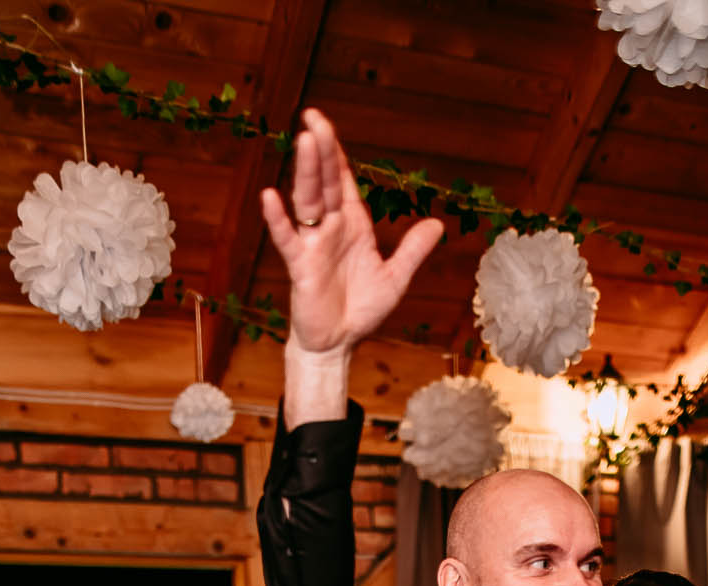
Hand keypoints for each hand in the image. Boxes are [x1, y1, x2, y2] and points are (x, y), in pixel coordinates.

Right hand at [260, 108, 443, 355]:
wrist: (339, 344)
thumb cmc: (361, 310)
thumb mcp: (395, 278)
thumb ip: (413, 251)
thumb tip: (438, 225)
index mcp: (353, 225)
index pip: (341, 180)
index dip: (334, 153)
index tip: (322, 124)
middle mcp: (330, 228)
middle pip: (324, 182)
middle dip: (321, 151)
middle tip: (313, 119)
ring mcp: (313, 245)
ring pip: (308, 201)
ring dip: (306, 172)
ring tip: (304, 141)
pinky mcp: (300, 267)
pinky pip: (287, 238)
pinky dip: (278, 219)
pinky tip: (270, 196)